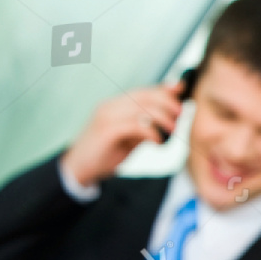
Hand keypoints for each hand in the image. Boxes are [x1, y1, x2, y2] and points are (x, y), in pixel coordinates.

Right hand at [60, 80, 185, 187]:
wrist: (78, 169)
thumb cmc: (105, 153)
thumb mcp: (131, 138)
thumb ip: (147, 127)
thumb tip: (169, 120)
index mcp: (115, 105)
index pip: (142, 92)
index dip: (163, 90)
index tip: (181, 91)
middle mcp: (109, 106)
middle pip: (143, 95)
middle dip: (166, 102)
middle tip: (181, 113)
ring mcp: (106, 117)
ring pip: (140, 108)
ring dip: (162, 117)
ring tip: (173, 129)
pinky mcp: (106, 130)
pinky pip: (134, 125)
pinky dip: (150, 132)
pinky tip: (157, 142)